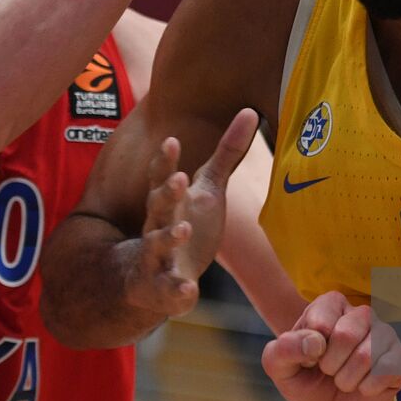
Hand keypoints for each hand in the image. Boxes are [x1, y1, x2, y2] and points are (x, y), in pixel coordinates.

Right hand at [125, 108, 258, 316]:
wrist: (152, 279)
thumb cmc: (186, 223)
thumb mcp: (207, 189)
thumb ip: (226, 153)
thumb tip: (249, 110)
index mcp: (168, 201)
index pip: (162, 176)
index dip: (166, 160)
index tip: (171, 140)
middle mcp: (157, 226)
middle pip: (157, 206)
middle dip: (166, 193)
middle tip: (178, 179)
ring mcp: (157, 258)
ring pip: (157, 245)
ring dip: (168, 236)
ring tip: (182, 229)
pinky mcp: (165, 289)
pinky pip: (169, 290)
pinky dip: (177, 290)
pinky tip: (188, 290)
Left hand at [262, 291, 400, 400]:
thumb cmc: (305, 380)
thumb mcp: (279, 367)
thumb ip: (283, 350)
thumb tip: (314, 344)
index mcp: (330, 304)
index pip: (319, 323)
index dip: (310, 351)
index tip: (310, 358)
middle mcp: (360, 313)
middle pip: (346, 335)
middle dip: (330, 365)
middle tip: (328, 371)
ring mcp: (383, 334)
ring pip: (367, 355)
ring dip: (347, 380)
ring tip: (344, 380)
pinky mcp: (399, 357)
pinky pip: (387, 370)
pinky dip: (368, 388)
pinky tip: (363, 387)